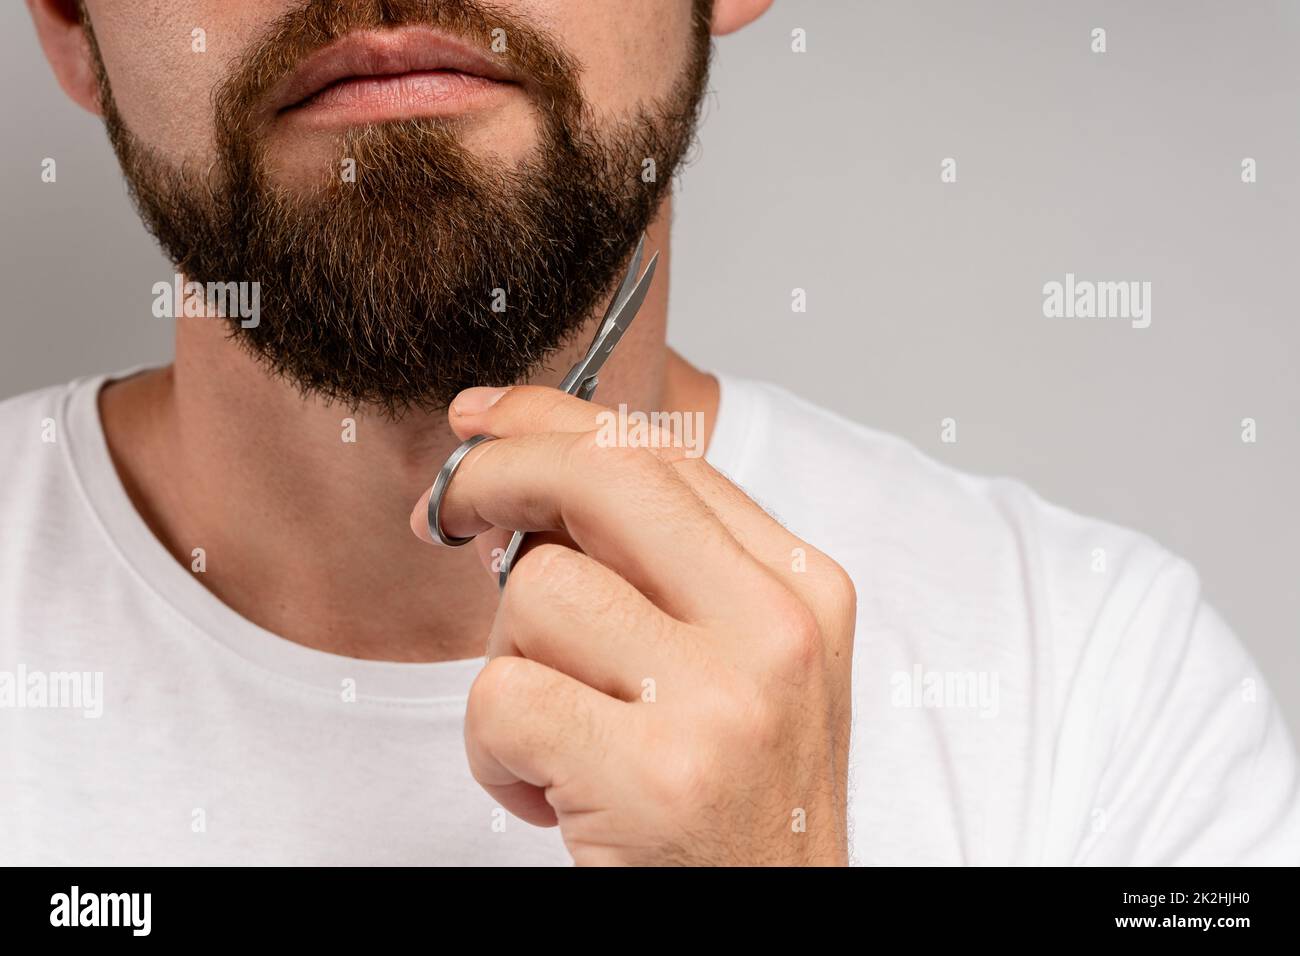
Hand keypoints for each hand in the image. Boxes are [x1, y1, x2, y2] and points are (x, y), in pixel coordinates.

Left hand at [411, 385, 855, 865]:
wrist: (774, 927)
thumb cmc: (736, 799)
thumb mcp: (741, 662)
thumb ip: (662, 568)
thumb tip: (522, 484)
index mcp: (802, 585)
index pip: (660, 453)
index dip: (550, 418)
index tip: (483, 419)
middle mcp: (777, 628)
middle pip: (601, 481)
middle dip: (496, 476)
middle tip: (443, 511)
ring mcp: (722, 701)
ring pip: (535, 594)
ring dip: (510, 665)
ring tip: (558, 734)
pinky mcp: (655, 777)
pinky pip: (501, 698)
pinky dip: (492, 752)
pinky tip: (548, 794)